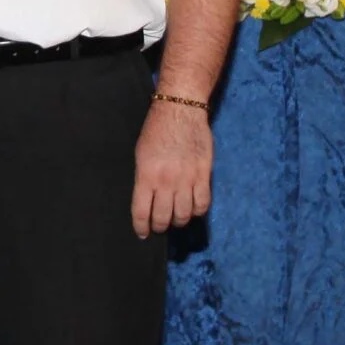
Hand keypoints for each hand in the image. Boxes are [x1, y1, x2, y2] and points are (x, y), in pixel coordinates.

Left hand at [133, 100, 212, 237]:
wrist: (180, 110)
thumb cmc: (156, 130)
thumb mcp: (141, 155)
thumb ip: (145, 179)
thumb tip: (148, 202)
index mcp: (146, 175)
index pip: (142, 212)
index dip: (142, 227)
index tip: (143, 233)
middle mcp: (166, 180)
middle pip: (164, 217)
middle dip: (160, 227)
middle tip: (159, 226)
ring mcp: (187, 178)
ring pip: (184, 214)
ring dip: (179, 221)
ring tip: (175, 218)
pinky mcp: (204, 174)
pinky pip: (203, 204)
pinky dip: (197, 211)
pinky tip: (192, 208)